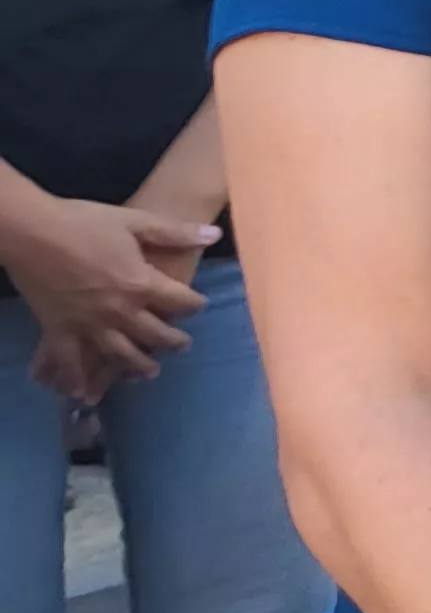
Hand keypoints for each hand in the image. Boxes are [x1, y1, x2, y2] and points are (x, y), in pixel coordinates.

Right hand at [0, 201, 214, 403]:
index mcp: (141, 283)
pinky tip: (83, 391)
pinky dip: (77, 378)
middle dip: (173, 341)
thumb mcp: (135, 221)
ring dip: (138, 365)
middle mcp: (119, 311)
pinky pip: (70, 361)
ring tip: (151, 372)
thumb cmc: (83, 222)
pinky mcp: (58, 329)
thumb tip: (215, 234)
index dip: (194, 305)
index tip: (199, 306)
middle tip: (183, 345)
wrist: (32, 230)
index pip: (180, 302)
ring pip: (121, 354)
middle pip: (155, 333)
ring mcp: (88, 324)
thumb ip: (175, 232)